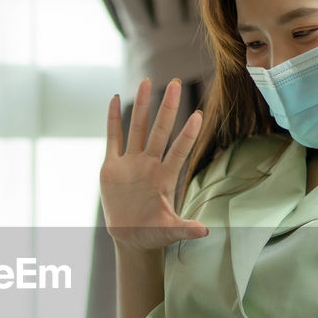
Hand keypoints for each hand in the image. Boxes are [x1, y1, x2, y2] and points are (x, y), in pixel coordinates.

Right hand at [100, 77, 206, 251]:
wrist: (130, 236)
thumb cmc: (153, 233)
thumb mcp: (170, 231)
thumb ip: (186, 228)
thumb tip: (205, 232)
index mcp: (164, 178)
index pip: (178, 151)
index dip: (188, 135)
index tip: (198, 115)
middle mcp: (149, 165)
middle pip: (159, 131)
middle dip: (167, 108)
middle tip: (176, 84)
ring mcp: (131, 163)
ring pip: (136, 128)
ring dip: (141, 105)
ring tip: (147, 81)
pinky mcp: (112, 166)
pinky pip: (112, 138)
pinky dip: (112, 119)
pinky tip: (114, 98)